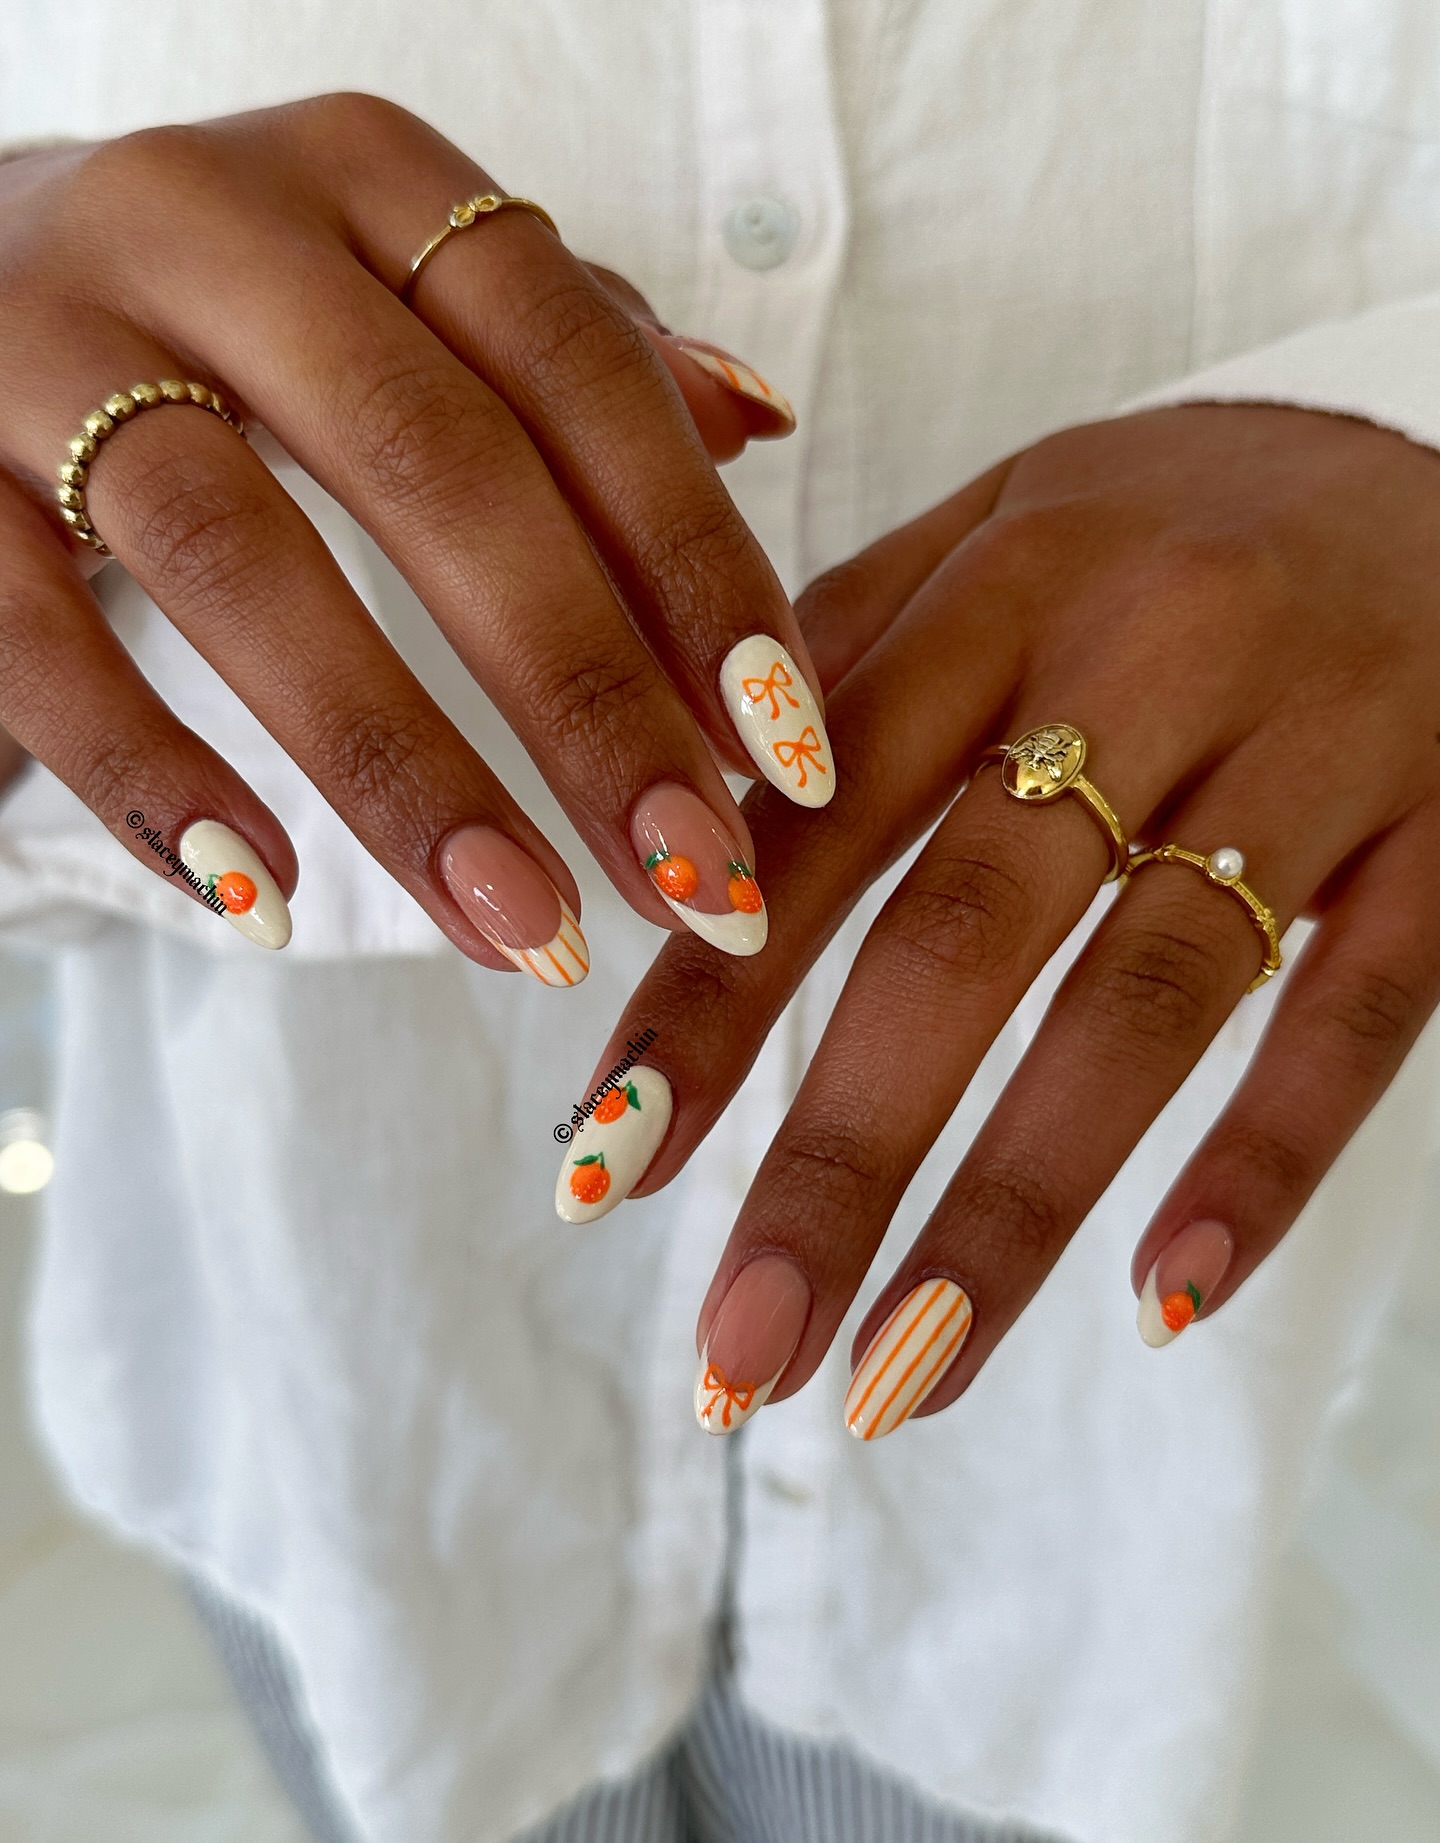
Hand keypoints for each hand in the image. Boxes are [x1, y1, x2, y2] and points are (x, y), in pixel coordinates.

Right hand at [0, 97, 827, 960]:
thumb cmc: (240, 317)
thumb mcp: (413, 296)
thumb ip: (577, 353)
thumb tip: (762, 422)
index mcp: (373, 183)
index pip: (576, 372)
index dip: (693, 566)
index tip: (785, 754)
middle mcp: (214, 225)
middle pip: (435, 467)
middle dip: (584, 696)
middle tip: (692, 879)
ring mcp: (47, 337)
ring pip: (236, 551)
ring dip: (399, 766)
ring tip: (528, 934)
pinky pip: (33, 631)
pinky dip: (148, 772)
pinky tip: (263, 900)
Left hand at [582, 403, 1439, 1430]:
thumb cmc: (1176, 522)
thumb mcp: (1001, 526)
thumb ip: (844, 659)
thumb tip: (679, 836)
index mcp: (1001, 586)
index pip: (818, 820)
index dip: (706, 1001)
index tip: (610, 1167)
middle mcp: (1146, 655)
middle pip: (960, 933)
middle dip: (835, 1157)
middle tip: (740, 1347)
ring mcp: (1313, 744)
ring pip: (1146, 1000)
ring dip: (1011, 1208)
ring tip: (901, 1377)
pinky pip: (1360, 1009)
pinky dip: (1264, 1156)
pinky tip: (1167, 1296)